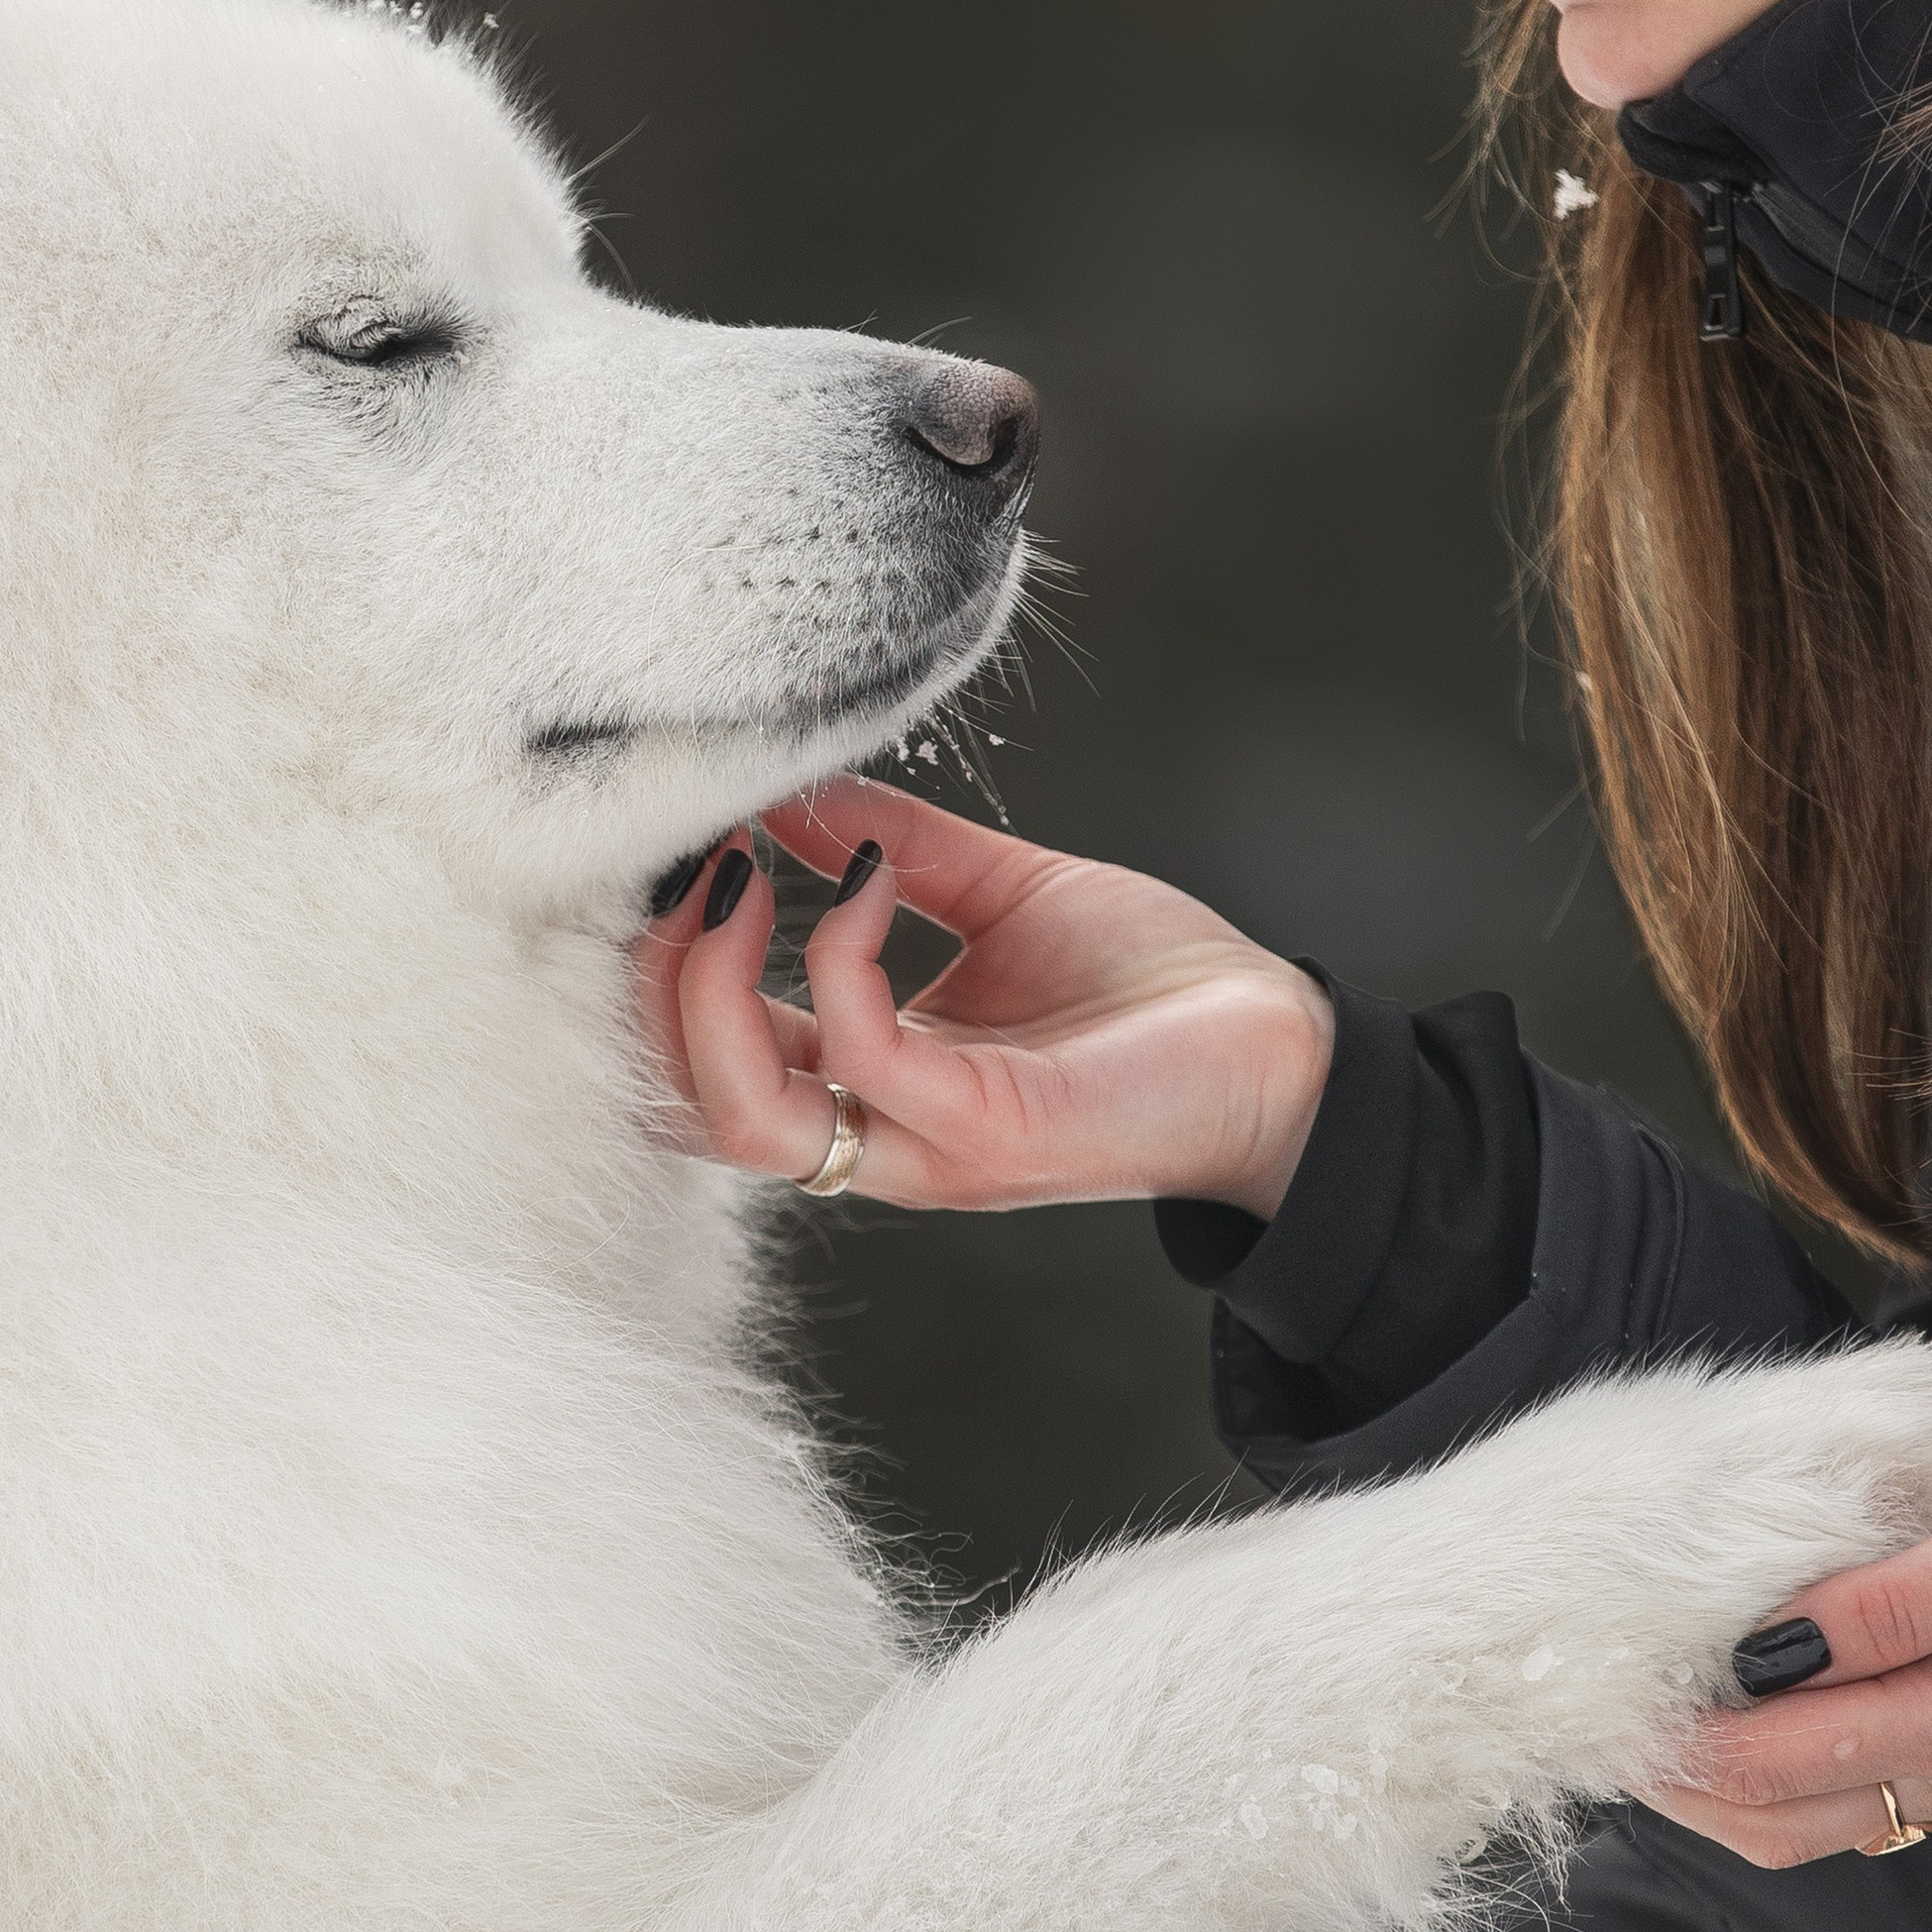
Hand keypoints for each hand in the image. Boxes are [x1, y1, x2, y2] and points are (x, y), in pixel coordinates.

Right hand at [632, 778, 1334, 1217]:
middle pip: (688, 1103)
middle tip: (680, 866)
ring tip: (735, 877)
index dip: (661, 962)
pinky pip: (866, 1058)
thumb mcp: (998, 893)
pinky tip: (867, 882)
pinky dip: (841, 957)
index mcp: (873, 1082)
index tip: (673, 849)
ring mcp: (927, 1144)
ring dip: (709, 987)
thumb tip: (782, 787)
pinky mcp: (990, 1131)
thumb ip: (888, 848)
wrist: (1279, 1042)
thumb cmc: (1153, 983)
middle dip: (652, 983)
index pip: (705, 1057)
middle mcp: (880, 1131)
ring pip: (742, 1116)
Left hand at [1634, 1407, 1931, 1864]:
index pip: (1779, 1767)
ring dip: (1726, 1785)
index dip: (1680, 1748)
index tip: (1598, 1707)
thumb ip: (1893, 1603)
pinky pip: (1859, 1786)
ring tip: (1647, 1719)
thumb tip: (1767, 1652)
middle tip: (1592, 1726)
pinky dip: (1782, 1766)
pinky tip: (1744, 1709)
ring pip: (1818, 1817)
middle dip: (1681, 1787)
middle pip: (1784, 1821)